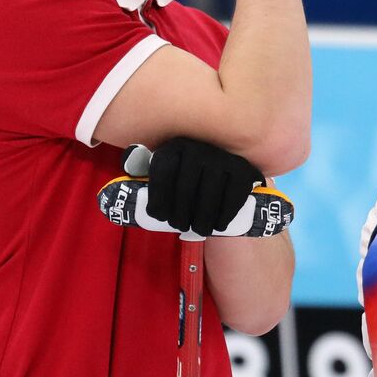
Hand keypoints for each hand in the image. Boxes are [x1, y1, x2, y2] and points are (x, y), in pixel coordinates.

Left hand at [145, 137, 263, 237]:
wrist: (229, 168)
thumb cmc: (190, 177)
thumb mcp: (169, 170)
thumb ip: (146, 175)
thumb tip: (132, 181)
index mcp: (175, 146)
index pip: (162, 173)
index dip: (158, 199)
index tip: (159, 216)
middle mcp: (198, 147)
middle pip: (185, 190)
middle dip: (180, 214)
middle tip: (180, 226)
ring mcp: (223, 157)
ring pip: (208, 197)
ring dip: (202, 220)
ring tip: (199, 229)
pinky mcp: (244, 170)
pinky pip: (232, 198)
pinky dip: (224, 216)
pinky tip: (219, 225)